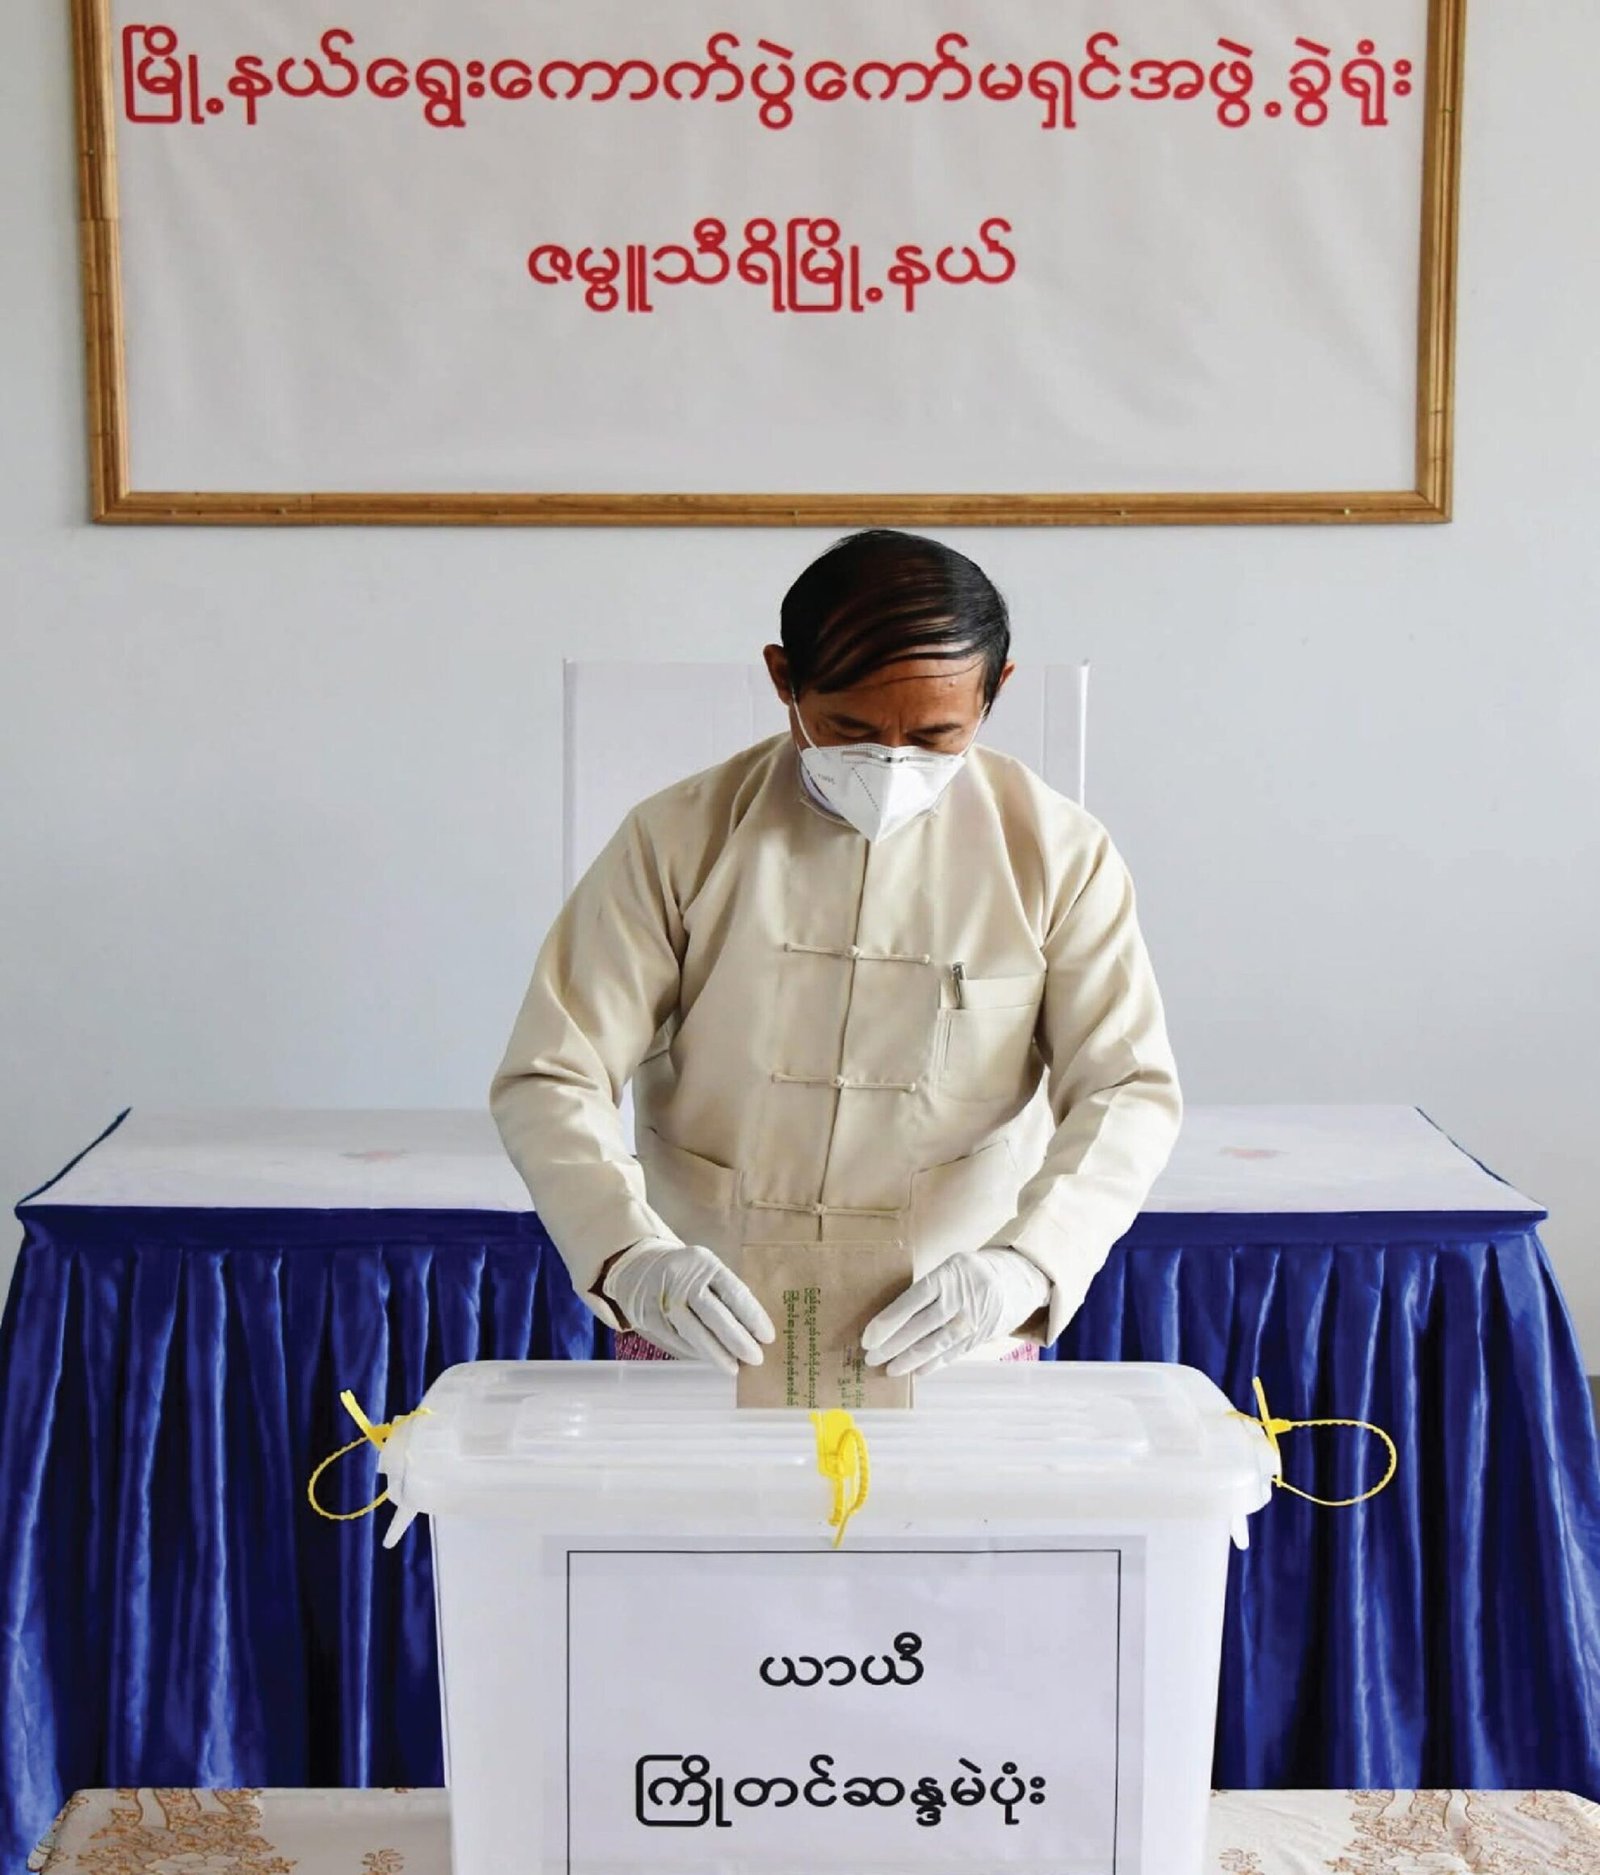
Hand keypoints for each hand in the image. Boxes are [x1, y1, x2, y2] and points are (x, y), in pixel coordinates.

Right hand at [601, 1240, 774, 1375]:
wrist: (637, 1265)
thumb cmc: (684, 1271)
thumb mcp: (705, 1269)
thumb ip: (724, 1292)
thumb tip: (752, 1329)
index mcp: (705, 1263)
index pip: (734, 1292)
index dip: (753, 1317)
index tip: (768, 1337)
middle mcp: (684, 1279)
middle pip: (715, 1315)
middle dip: (738, 1340)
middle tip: (756, 1358)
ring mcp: (665, 1299)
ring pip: (695, 1332)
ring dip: (717, 1353)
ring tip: (734, 1368)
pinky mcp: (649, 1316)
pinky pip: (677, 1339)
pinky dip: (696, 1352)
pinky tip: (710, 1360)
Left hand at [861, 1249, 1050, 1378]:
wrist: (1017, 1278)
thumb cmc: (970, 1273)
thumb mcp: (950, 1267)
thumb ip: (926, 1290)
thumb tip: (890, 1320)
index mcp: (947, 1275)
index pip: (910, 1302)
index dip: (886, 1323)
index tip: (867, 1339)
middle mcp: (960, 1299)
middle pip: (919, 1327)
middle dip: (891, 1346)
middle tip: (871, 1358)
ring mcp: (972, 1321)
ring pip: (934, 1345)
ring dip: (909, 1360)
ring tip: (890, 1369)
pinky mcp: (980, 1337)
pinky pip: (951, 1354)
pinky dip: (932, 1365)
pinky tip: (916, 1372)